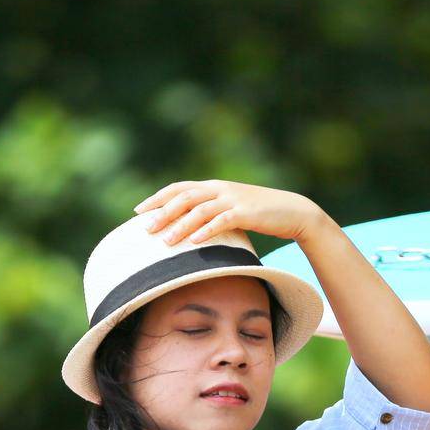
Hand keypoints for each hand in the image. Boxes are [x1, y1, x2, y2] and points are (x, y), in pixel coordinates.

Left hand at [132, 179, 329, 245]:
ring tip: (164, 242)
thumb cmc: (259, 214)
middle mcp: (219, 189)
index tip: (137, 211)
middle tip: (144, 229)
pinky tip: (194, 241)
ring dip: (179, 225)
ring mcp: (232, 199)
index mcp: (213, 186)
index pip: (178, 188)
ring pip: (199, 209)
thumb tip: (187, 229)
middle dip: (162, 213)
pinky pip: (222, 220)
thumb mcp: (230, 210)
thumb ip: (210, 214)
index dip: (157, 198)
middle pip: (183, 197)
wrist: (292, 211)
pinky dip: (206, 230)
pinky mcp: (246, 212)